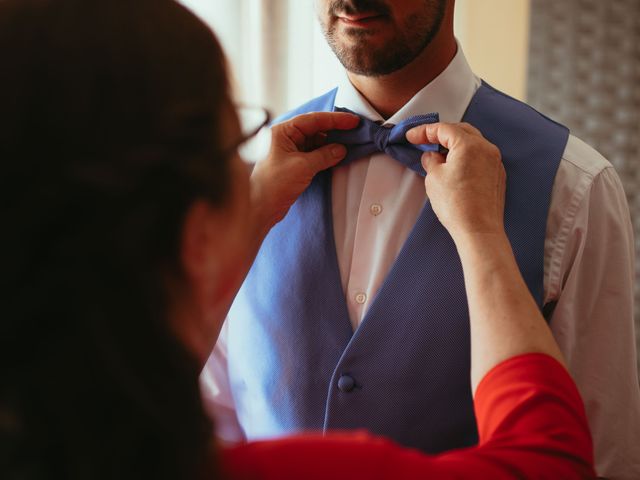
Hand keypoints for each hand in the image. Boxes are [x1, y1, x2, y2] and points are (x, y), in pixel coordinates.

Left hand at [250, 111, 358, 233]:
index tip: (353, 120)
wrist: (260, 208)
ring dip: (331, 143)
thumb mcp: (303, 167)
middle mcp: (284, 138)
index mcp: (282, 132)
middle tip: (355, 130)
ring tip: (350, 143)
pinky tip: (338, 155)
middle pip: (314, 129)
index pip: (312, 120)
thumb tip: (341, 149)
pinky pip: (313, 154)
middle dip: (334, 130)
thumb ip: (324, 155)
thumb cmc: (274, 184)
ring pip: (315, 142)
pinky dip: (325, 154)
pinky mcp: (293, 164)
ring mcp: (289, 151)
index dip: (335, 119)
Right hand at [406, 122, 505, 242]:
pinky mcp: (497, 175)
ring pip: (472, 143)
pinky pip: (480, 157)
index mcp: (469, 145)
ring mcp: (494, 162)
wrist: (478, 230)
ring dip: (454, 145)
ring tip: (438, 155)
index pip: (443, 129)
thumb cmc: (458, 206)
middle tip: (424, 141)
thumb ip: (431, 161)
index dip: (424, 131)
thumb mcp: (434, 178)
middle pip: (461, 131)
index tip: (412, 136)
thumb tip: (432, 157)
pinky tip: (454, 167)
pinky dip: (466, 157)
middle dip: (441, 134)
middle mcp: (486, 149)